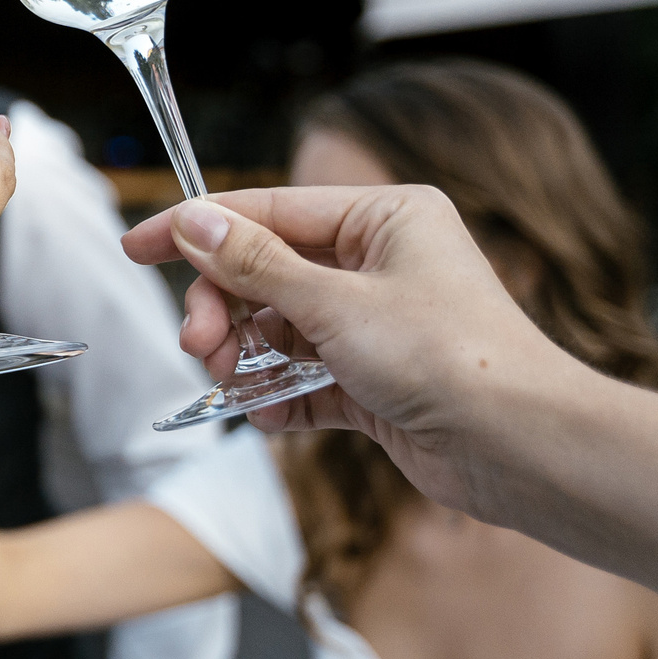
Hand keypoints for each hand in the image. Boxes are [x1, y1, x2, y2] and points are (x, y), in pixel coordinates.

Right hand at [118, 186, 559, 518]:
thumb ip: (254, 263)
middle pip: (265, 272)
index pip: (268, 210)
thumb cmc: (450, 358)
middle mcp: (380, 263)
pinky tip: (269, 415)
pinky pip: (302, 376)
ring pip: (277, 327)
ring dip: (243, 356)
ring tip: (229, 382)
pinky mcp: (374, 378)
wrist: (521, 448)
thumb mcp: (335, 302)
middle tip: (198, 345)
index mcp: (384, 219)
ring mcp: (376, 322)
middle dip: (223, 309)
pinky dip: (277, 394)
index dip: (197, 229)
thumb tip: (192, 221)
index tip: (137, 247)